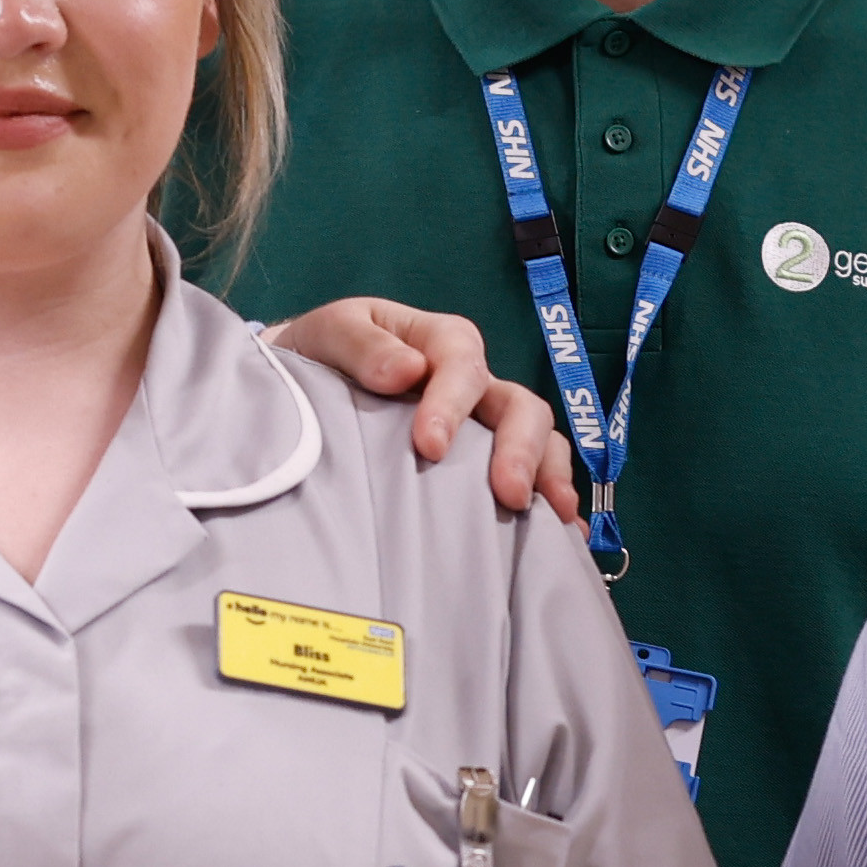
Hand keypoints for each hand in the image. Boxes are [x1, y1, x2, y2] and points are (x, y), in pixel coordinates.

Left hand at [263, 299, 578, 520]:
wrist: (306, 382)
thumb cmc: (323, 354)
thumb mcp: (330, 332)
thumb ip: (361, 345)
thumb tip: (406, 371)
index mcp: (439, 343)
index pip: (463, 362)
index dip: (453, 402)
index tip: (430, 445)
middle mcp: (474, 383)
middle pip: (519, 405)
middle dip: (520, 448)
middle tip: (506, 494)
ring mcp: (485, 424)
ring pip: (539, 438)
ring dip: (548, 474)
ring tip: (550, 514)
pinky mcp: (484, 460)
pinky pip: (532, 473)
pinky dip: (549, 499)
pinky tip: (560, 534)